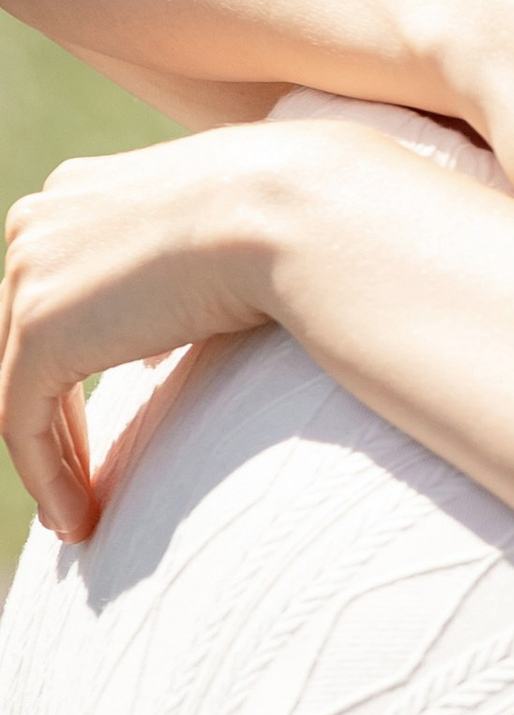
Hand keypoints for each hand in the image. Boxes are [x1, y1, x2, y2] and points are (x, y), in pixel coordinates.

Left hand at [0, 125, 296, 538]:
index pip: (50, 294)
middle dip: (50, 417)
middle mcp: (35, 226)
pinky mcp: (41, 333)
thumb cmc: (285, 218)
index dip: (70, 365)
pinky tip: (81, 521)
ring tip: (81, 516)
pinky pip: (22, 424)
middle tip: (82, 478)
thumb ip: (172, 281)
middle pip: (19, 341)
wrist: (284, 210)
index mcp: (74, 193)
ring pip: (16, 388)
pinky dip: (47, 478)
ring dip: (49, 459)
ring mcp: (29, 276)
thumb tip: (169, 335)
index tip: (96, 427)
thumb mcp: (214, 243)